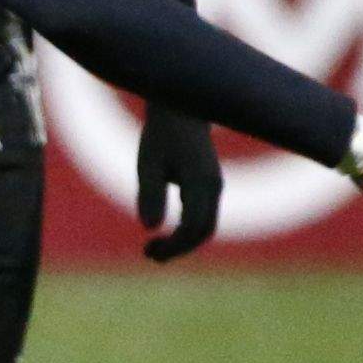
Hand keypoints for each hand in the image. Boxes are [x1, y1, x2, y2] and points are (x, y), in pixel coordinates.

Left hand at [136, 108, 223, 261]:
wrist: (181, 108)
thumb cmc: (161, 133)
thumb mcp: (149, 162)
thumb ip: (150, 193)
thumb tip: (150, 227)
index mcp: (201, 182)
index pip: (193, 227)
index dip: (173, 245)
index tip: (148, 249)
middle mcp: (214, 187)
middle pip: (204, 231)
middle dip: (178, 248)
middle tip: (149, 255)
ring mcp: (214, 186)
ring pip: (205, 225)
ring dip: (182, 241)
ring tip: (153, 249)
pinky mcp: (208, 185)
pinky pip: (202, 216)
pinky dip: (186, 230)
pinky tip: (165, 232)